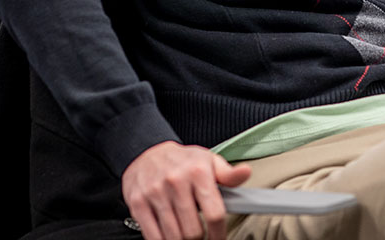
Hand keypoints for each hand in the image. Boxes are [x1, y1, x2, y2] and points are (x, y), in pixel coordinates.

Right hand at [121, 140, 250, 239]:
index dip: (219, 234)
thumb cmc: (182, 161)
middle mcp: (176, 181)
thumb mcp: (208, 161)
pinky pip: (153, 236)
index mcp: (198, 172)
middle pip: (193, 231)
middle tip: (199, 236)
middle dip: (199, 239)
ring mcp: (156, 193)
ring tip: (185, 235)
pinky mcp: (138, 203)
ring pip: (174, 237)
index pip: (214, 213)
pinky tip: (169, 236)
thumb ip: (228, 174)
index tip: (218, 239)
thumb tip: (246, 173)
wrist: (146, 152)